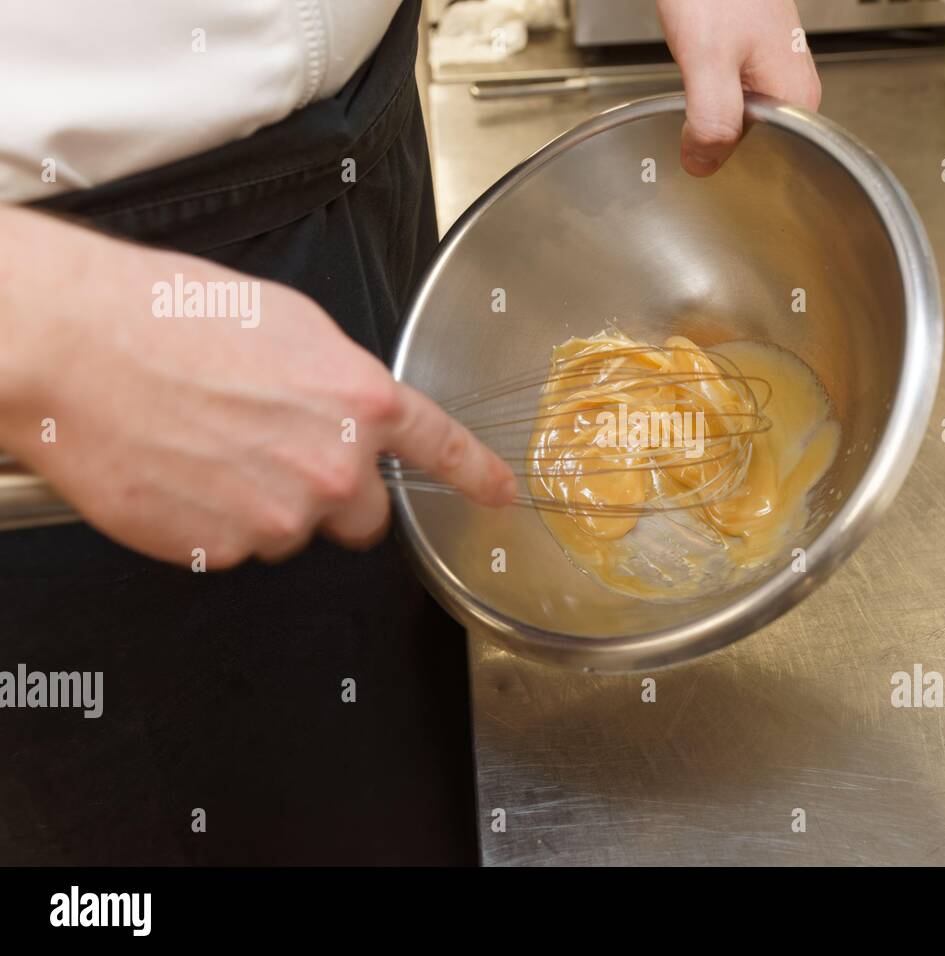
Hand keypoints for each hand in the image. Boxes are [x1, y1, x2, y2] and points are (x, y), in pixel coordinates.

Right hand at [0, 206, 514, 567]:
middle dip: (333, 495)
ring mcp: (279, 516)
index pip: (443, 448)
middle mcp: (333, 468)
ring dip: (266, 504)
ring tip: (209, 448)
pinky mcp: (223, 550)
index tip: (501, 496)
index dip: (476, 476)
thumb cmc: (166, 319)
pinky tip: (183, 474)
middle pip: (364, 515)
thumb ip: (339, 382)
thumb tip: (349, 409)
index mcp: (359, 402)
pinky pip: (236, 547)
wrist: (75, 348)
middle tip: (276, 455)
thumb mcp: (286, 325)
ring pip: (294, 532)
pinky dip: (214, 522)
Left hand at [656, 0, 821, 175]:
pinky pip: (732, 102)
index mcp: (794, 98)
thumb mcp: (708, 60)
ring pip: (740, 125)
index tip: (701, 157)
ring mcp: (774, 73)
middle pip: (756, 147)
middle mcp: (792, 89)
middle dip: (719, 146)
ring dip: (711, 125)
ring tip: (691, 110)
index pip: (771, 163)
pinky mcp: (753, 61)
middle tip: (688, 130)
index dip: (732, 167)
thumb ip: (711, 120)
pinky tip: (693, 93)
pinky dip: (709, 104)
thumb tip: (705, 166)